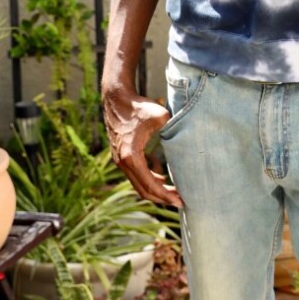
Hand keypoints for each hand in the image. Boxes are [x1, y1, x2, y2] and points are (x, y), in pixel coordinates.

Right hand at [103, 84, 183, 207]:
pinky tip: (161, 178)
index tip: (180, 201)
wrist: (117, 98)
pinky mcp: (121, 156)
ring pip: (138, 184)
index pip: (149, 185)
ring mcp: (120, 160)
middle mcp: (123, 162)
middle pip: (143, 190)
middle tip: (180, 202)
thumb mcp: (158, 114)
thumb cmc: (138, 106)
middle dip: (162, 198)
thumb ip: (171, 125)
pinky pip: (136, 175)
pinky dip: (148, 180)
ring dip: (155, 190)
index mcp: (130, 157)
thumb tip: (182, 134)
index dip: (165, 195)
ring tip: (173, 193)